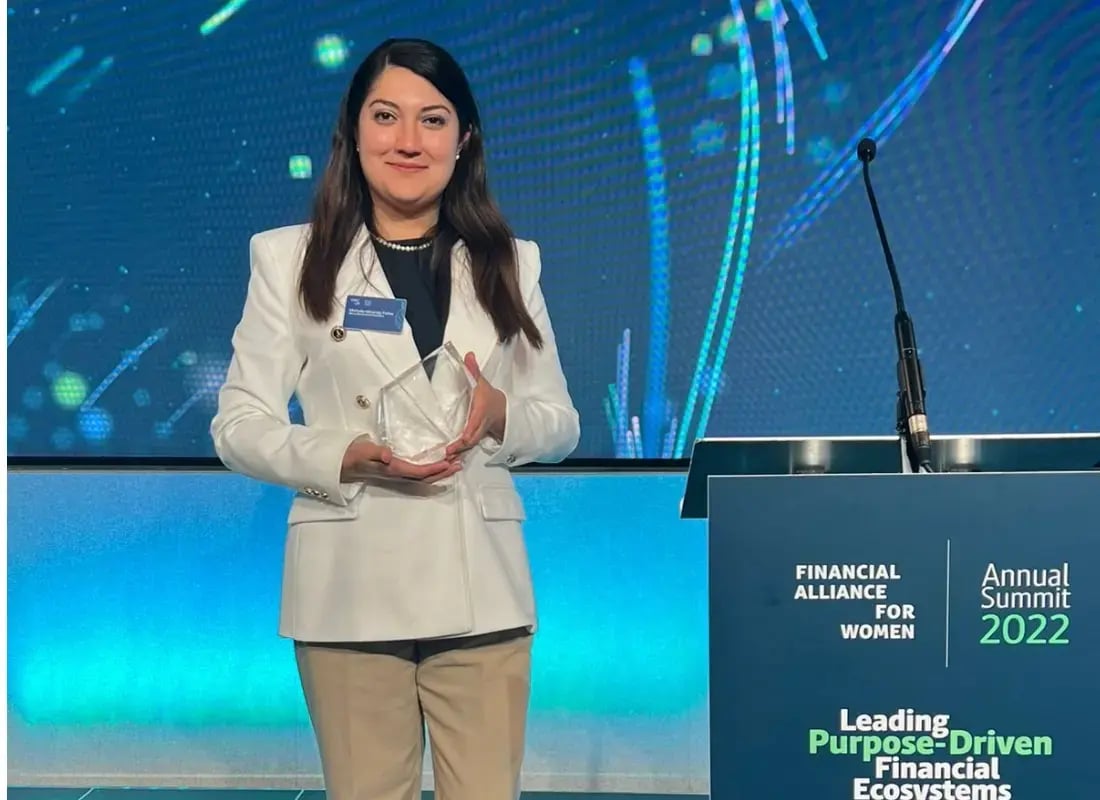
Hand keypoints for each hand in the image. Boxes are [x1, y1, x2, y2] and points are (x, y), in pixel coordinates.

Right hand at [341, 436, 459, 483]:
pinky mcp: (396, 471)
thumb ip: (376, 453)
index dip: (434, 469)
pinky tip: (438, 467)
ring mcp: (397, 475)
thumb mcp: (364, 451)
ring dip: (439, 473)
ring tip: (454, 466)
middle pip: (425, 477)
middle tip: (459, 465)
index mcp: (393, 470)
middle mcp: (398, 475)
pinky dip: (431, 471)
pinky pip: (418, 474)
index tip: (448, 463)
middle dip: (443, 472)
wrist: (342, 463)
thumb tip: (388, 456)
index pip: (418, 472)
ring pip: (423, 477)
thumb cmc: (354, 455)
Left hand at [445, 352, 506, 457]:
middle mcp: (481, 425)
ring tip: (445, 460)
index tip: (459, 440)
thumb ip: (473, 371)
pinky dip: (460, 453)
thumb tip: (468, 355)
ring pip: (469, 445)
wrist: (503, 411)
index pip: (475, 424)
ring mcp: (479, 433)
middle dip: (460, 447)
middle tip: (447, 454)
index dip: (467, 433)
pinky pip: (468, 447)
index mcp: (482, 412)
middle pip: (471, 439)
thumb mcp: (482, 383)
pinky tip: (449, 459)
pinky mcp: (476, 438)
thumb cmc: (489, 397)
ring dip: (458, 453)